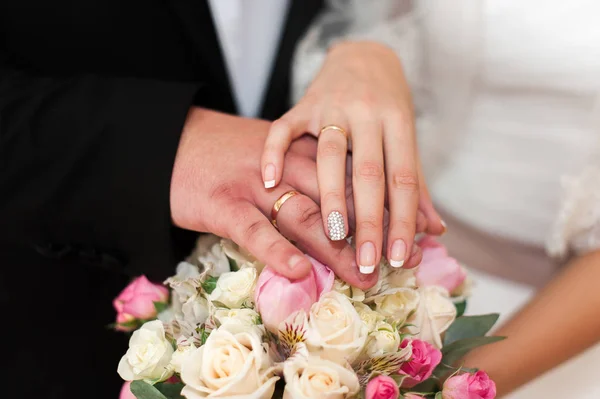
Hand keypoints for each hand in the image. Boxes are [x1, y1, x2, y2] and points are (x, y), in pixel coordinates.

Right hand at [170, 108, 420, 288]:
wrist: (173, 141)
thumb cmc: (232, 156)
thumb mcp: (281, 155)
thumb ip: (321, 176)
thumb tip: (356, 208)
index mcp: (304, 150)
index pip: (356, 176)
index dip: (389, 205)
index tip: (419, 233)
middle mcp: (286, 164)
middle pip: (338, 197)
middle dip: (373, 231)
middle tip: (401, 261)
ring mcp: (253, 183)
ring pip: (303, 214)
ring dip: (336, 248)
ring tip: (363, 275)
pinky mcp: (221, 202)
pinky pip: (252, 228)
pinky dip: (275, 250)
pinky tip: (298, 271)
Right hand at [261, 41, 443, 273]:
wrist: (362, 57)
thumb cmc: (387, 106)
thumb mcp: (406, 138)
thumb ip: (417, 185)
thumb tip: (435, 230)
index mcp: (398, 123)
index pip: (403, 178)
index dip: (403, 219)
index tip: (399, 257)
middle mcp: (368, 113)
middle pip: (369, 171)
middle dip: (369, 220)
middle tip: (366, 261)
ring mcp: (332, 106)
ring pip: (330, 154)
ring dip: (331, 196)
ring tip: (334, 235)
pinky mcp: (302, 103)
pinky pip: (284, 128)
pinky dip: (275, 152)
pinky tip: (270, 182)